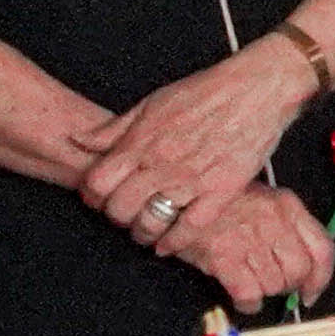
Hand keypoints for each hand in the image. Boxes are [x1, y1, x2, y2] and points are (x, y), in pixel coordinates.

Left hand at [80, 30, 320, 243]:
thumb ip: (114, 128)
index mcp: (141, 141)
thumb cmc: (205, 92)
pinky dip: (176, 242)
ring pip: (152, 221)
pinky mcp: (222, 190)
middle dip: (116, 216)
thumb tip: (79, 140)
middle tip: (123, 215)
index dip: (91, 196)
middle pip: (121, 207)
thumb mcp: (150, 103)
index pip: (98, 182)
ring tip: (144, 231)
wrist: (255, 90)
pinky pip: (192, 227)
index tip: (97, 199)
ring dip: (142, 232)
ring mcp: (192, 179)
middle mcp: (162, 163)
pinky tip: (169, 245)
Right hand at [175, 181, 334, 314]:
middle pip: (299, 270)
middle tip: (274, 285)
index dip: (320, 278)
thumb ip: (288, 228)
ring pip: (274, 283)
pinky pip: (249, 293)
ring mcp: (248, 238)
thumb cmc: (221, 204)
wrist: (175, 197)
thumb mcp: (263, 201)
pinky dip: (249, 303)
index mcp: (287, 205)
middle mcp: (273, 220)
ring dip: (265, 292)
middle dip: (289, 286)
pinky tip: (242, 299)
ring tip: (251, 283)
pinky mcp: (222, 255)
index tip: (311, 292)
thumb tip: (306, 271)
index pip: (322, 248)